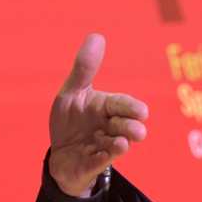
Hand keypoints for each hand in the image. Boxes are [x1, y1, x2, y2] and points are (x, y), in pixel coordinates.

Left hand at [48, 33, 148, 196]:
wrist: (60, 155)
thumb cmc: (70, 122)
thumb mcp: (72, 93)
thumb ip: (84, 69)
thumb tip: (97, 36)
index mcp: (106, 109)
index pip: (122, 105)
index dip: (131, 108)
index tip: (142, 111)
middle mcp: (108, 128)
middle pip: (126, 127)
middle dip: (131, 128)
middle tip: (138, 129)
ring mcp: (101, 148)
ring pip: (117, 147)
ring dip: (120, 145)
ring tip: (122, 144)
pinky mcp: (91, 165)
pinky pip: (98, 163)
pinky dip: (100, 160)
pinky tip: (101, 156)